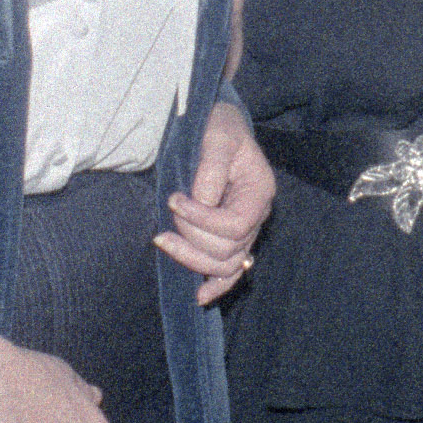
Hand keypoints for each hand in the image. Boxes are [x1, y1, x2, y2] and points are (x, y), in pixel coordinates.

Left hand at [157, 101, 273, 304]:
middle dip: (192, 236)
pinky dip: (215, 286)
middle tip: (168, 212)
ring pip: (225, 266)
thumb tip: (201, 202)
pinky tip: (198, 296)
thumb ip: (212, 167)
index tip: (175, 200)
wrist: (218, 126)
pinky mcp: (229, 238)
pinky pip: (229, 272)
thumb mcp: (218, 136)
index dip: (203, 220)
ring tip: (163, 240)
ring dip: (192, 259)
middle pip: (229, 250)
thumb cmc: (219, 127)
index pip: (235, 224)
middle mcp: (256, 216)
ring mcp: (245, 231)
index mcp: (260, 191)